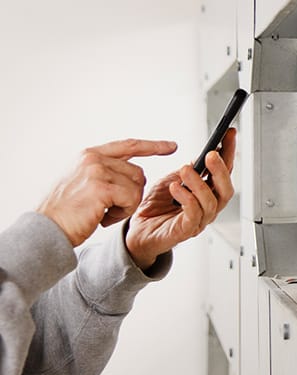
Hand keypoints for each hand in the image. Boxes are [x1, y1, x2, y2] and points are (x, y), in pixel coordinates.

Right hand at [38, 139, 178, 246]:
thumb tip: (134, 172)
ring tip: (102, 213)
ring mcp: (97, 171)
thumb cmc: (65, 211)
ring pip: (136, 188)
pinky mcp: (101, 188)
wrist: (46, 229)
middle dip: (132, 195)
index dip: (153, 146)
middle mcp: (93, 158)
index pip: (129, 145)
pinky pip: (131, 199)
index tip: (172, 146)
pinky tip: (103, 218)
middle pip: (138, 173)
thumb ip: (105, 172)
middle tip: (109, 209)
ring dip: (126, 206)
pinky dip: (122, 213)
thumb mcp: (83, 182)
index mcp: (89, 155)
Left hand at [126, 129, 236, 269]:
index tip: (230, 134)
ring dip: (199, 183)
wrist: (136, 231)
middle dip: (221, 171)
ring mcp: (198, 221)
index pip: (224, 172)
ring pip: (211, 202)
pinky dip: (187, 199)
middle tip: (212, 155)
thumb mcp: (172, 181)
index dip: (229, 153)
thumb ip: (188, 172)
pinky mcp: (184, 231)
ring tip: (185, 170)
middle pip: (226, 190)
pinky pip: (193, 215)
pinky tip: (176, 187)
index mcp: (207, 194)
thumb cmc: (155, 208)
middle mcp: (207, 208)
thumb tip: (203, 155)